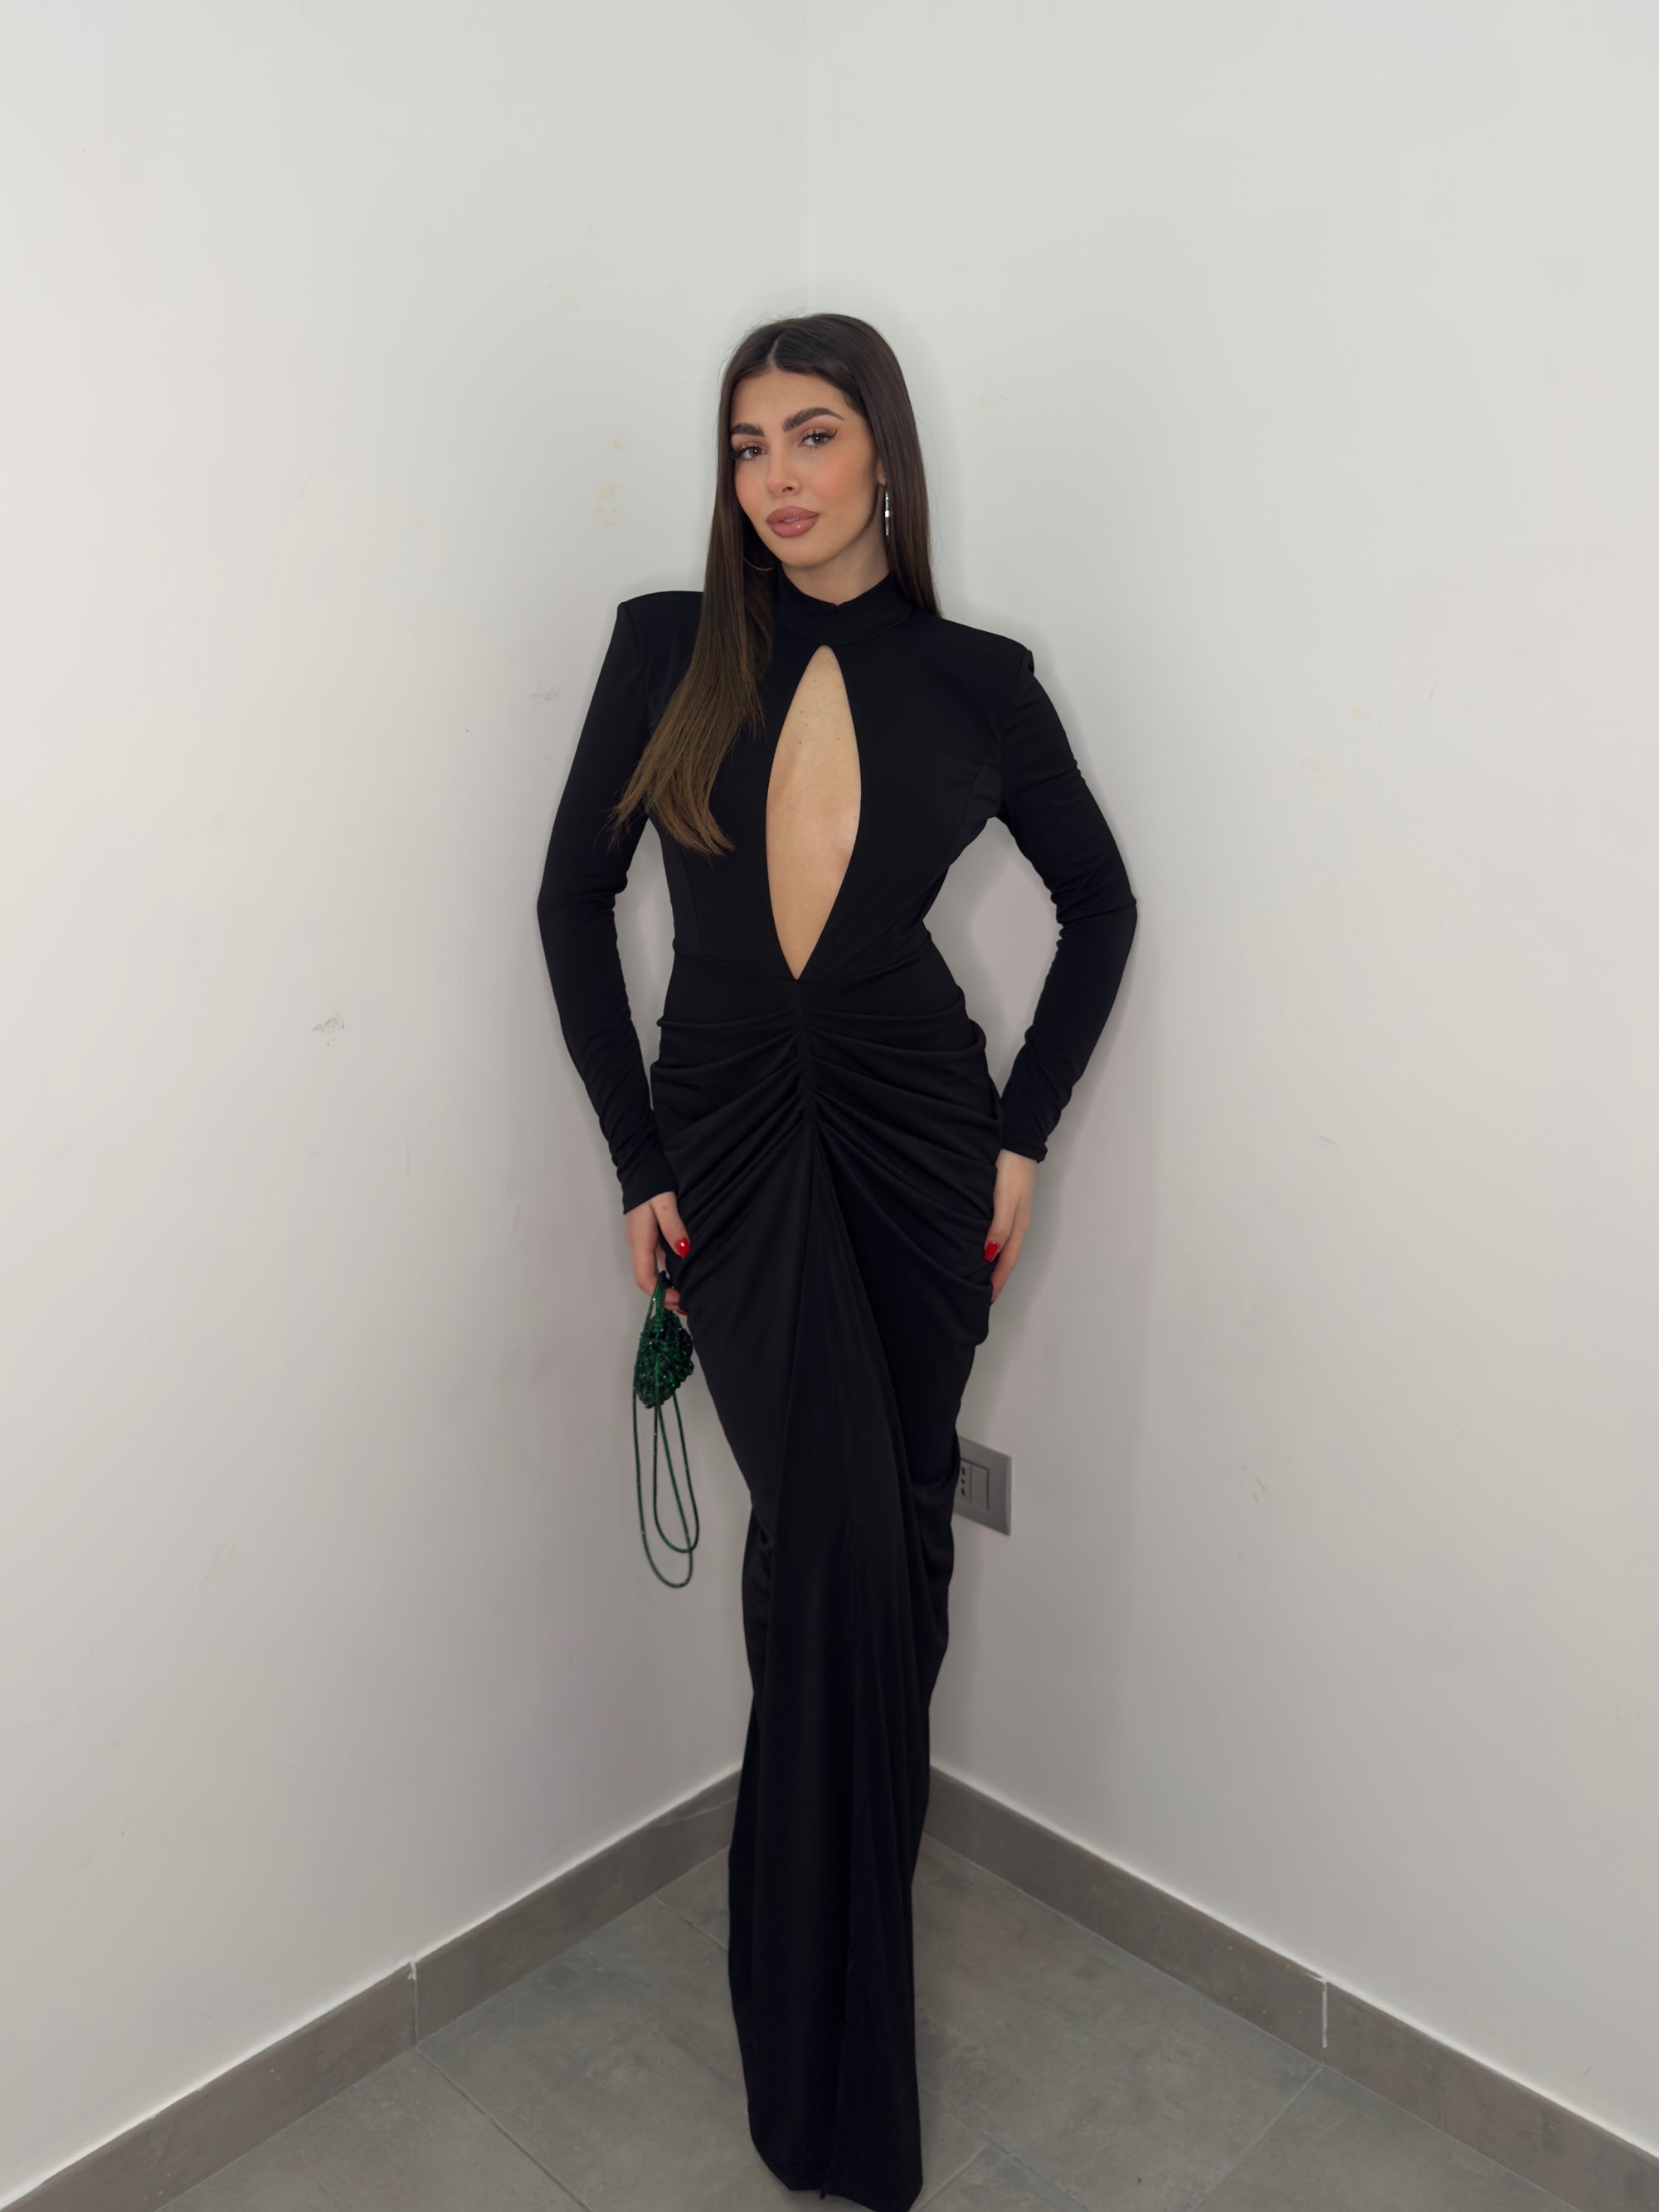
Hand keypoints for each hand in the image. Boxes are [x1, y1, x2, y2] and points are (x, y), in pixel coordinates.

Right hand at [625, 1189, 691, 1314]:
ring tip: (686, 1293)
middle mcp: (636, 1245)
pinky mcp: (645, 1235)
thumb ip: (673, 1227)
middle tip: (686, 1304)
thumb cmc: (653, 1183)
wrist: (639, 1165)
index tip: (680, 1302)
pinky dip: (666, 1271)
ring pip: (650, 1270)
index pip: (644, 1278)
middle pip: (645, 1279)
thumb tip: (684, 1252)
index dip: (660, 1295)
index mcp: (639, 1241)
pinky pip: (654, 1260)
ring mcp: (640, 1240)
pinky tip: (682, 1272)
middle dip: (663, 1296)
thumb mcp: (665, 1203)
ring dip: (665, 1285)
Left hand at [984, 1149, 1036, 1303]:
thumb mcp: (1005, 1199)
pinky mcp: (1004, 1203)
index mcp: (1018, 1226)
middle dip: (996, 1278)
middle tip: (981, 1296)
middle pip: (1006, 1258)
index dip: (997, 1282)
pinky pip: (997, 1233)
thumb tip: (990, 1256)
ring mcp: (1011, 1213)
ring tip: (979, 1278)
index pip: (1006, 1262)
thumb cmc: (1010, 1169)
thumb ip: (999, 1226)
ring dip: (992, 1264)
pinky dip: (990, 1247)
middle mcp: (1016, 1223)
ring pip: (1001, 1246)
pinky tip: (979, 1248)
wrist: (1016, 1140)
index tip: (986, 1301)